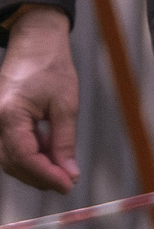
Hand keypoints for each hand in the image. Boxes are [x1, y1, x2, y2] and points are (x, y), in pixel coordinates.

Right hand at [0, 7, 80, 192]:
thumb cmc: (51, 68)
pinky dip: (30, 154)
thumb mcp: (66, 108)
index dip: (47, 176)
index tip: (69, 185)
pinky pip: (10, 145)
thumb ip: (64, 143)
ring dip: (35, 167)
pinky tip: (49, 148)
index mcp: (9, 114)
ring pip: (9, 158)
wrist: (35, 44)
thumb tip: (69, 173)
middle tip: (67, 181)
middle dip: (40, 176)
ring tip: (60, 161)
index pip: (24, 157)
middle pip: (12, 162)